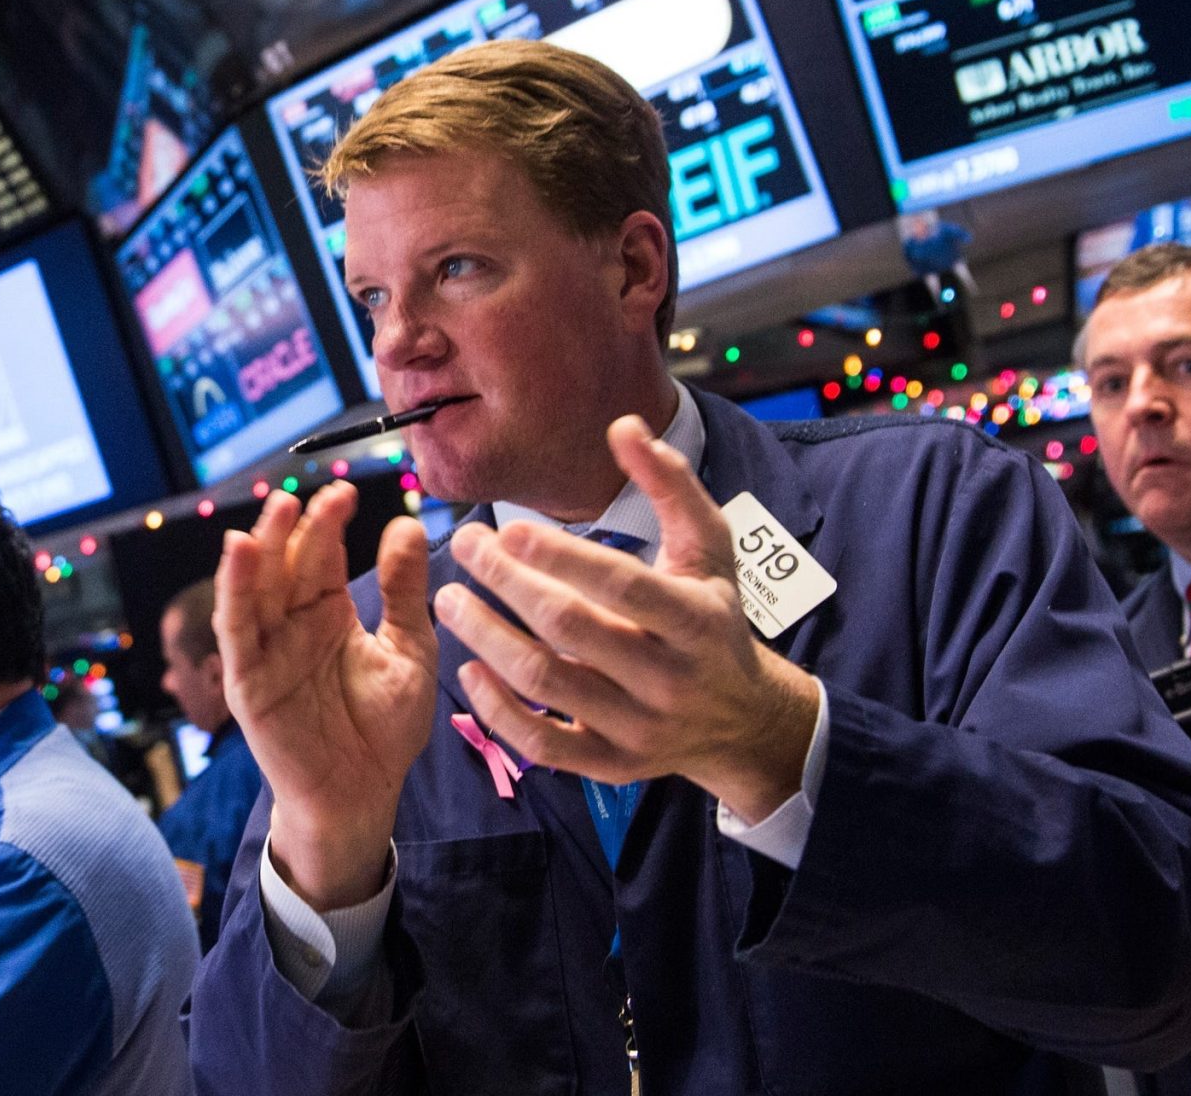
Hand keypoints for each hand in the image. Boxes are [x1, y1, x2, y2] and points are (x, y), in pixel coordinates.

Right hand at [218, 484, 439, 909]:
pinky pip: (237, 633)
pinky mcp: (248, 683)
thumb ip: (404, 591)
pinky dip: (235, 593)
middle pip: (286, 564)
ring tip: (276, 512)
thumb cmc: (385, 727)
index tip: (346, 493)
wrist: (363, 795)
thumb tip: (406, 524)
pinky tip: (242, 557)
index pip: (322, 556)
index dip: (329, 523)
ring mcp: (266, 652)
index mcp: (328, 613)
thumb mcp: (409, 650)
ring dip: (261, 549)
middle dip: (297, 528)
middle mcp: (292, 625)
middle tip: (314, 495)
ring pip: (255, 589)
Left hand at [444, 415, 820, 820]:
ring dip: (487, 640)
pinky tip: (469, 670)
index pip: (620, 586)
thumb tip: (624, 426)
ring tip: (448, 600)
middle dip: (508, 585)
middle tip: (465, 547)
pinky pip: (543, 744)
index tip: (508, 527)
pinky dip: (498, 711)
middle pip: (572, 630)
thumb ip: (670, 483)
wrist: (742, 717)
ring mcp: (638, 727)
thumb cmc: (714, 616)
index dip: (561, 556)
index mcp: (695, 620)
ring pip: (548, 685)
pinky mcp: (612, 764)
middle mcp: (668, 678)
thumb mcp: (709, 546)